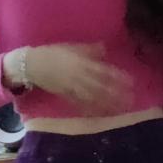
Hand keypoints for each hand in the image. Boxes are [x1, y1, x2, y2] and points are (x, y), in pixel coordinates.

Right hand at [15, 42, 131, 111]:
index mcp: (82, 63)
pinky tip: (102, 114)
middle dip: (117, 94)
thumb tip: (105, 48)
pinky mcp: (66, 96)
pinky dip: (91, 110)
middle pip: (101, 87)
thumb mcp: (72, 47)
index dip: (118, 77)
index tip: (131, 82)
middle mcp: (79, 76)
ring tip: (121, 109)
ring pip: (93, 97)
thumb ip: (89, 49)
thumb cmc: (53, 53)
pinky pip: (81, 104)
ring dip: (108, 104)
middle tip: (132, 100)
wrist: (31, 65)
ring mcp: (72, 87)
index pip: (104, 71)